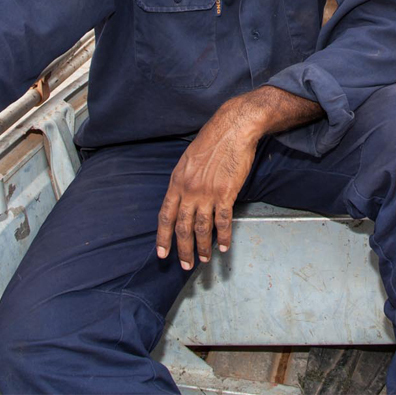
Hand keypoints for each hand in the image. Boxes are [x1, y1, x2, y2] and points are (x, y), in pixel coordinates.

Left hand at [155, 101, 262, 269]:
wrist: (232, 129)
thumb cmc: (211, 141)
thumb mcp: (188, 160)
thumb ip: (183, 182)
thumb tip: (182, 199)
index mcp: (177, 182)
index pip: (165, 216)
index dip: (163, 237)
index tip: (162, 254)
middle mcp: (189, 191)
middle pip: (182, 227)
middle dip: (183, 249)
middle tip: (186, 265)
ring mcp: (207, 193)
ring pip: (202, 228)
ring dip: (202, 247)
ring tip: (203, 260)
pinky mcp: (226, 194)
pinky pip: (223, 221)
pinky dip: (223, 236)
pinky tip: (223, 247)